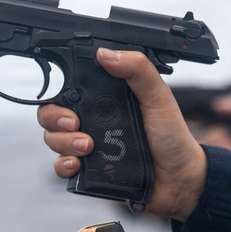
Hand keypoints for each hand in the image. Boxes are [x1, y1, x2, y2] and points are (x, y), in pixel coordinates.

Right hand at [37, 48, 206, 220]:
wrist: (179, 177)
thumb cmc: (172, 136)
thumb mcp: (158, 96)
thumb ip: (137, 69)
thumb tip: (105, 54)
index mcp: (105, 99)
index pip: (69, 88)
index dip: (61, 90)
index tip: (71, 97)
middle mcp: (92, 120)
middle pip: (51, 114)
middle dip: (55, 118)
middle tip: (75, 123)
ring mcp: (87, 145)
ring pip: (53, 139)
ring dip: (62, 141)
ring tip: (87, 146)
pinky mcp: (88, 170)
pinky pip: (60, 166)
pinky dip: (63, 164)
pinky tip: (77, 163)